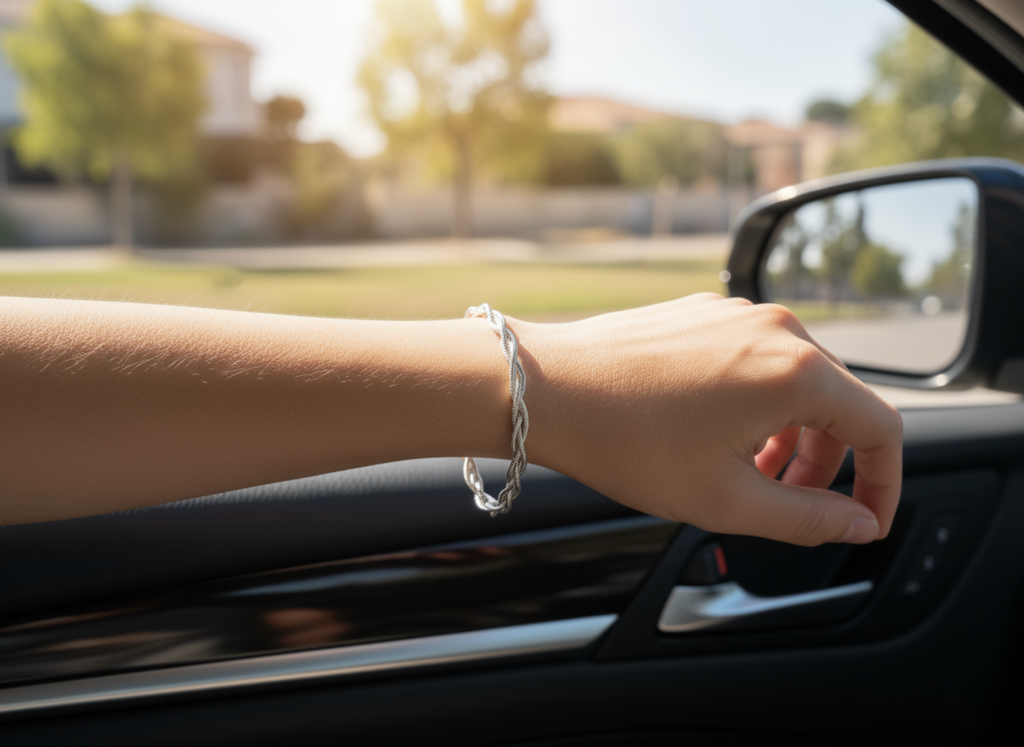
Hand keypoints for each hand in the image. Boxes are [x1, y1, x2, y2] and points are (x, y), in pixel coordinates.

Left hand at [517, 294, 902, 545]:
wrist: (542, 388)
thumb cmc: (624, 441)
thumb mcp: (726, 500)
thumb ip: (808, 518)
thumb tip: (856, 524)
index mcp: (796, 370)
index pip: (882, 429)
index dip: (884, 484)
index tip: (864, 521)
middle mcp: (776, 328)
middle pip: (839, 403)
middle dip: (826, 464)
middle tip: (790, 504)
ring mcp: (737, 314)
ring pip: (796, 381)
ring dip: (790, 436)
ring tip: (748, 474)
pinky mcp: (703, 313)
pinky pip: (756, 361)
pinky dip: (757, 405)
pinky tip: (716, 436)